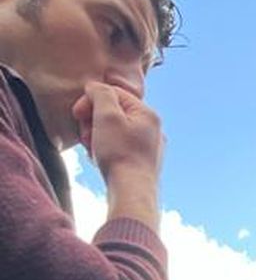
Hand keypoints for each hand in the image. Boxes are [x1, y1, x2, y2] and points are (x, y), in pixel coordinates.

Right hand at [73, 82, 161, 226]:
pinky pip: (117, 147)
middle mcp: (153, 129)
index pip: (113, 93)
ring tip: (90, 147)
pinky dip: (104, 148)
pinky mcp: (141, 162)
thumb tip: (95, 87)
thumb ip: (101, 94)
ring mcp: (148, 147)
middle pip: (113, 112)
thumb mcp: (106, 116)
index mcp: (148, 114)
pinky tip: (97, 158)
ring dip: (95, 135)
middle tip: (84, 134)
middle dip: (92, 120)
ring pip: (113, 130)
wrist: (131, 192)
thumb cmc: (120, 154)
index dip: (90, 101)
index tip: (77, 114)